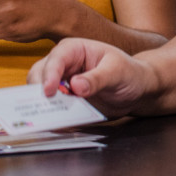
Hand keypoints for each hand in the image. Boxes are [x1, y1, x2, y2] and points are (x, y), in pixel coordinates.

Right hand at [27, 38, 158, 117]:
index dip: (49, 74)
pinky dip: (51, 116)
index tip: (48, 92)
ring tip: (49, 119)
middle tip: (45, 108)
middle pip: (39, 74)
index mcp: (75, 49)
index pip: (56, 59)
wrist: (136, 89)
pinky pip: (51, 108)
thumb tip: (75, 86)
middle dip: (38, 91)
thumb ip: (98, 79)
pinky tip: (57, 126)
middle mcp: (63, 64)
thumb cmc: (129, 73)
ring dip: (42, 105)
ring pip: (39, 92)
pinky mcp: (64, 100)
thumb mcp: (117, 73)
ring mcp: (61, 83)